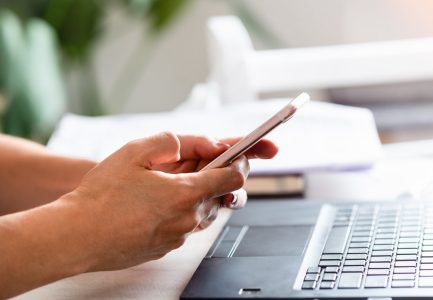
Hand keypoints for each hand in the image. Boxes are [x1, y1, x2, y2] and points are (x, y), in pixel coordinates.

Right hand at [59, 132, 250, 270]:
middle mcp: (189, 218)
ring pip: (205, 212)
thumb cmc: (102, 196)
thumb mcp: (135, 152)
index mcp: (186, 192)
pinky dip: (183, 211)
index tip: (240, 154)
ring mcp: (179, 237)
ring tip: (173, 182)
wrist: (77, 236)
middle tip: (200, 163)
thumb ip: (174, 142)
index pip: (234, 178)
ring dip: (200, 195)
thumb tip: (205, 143)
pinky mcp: (167, 248)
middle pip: (223, 196)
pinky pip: (186, 226)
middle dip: (218, 177)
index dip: (241, 162)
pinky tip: (158, 203)